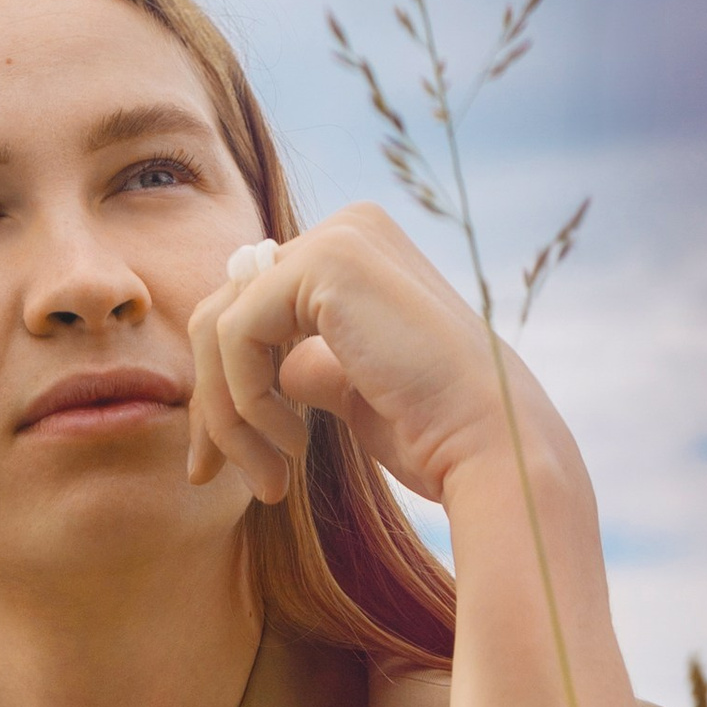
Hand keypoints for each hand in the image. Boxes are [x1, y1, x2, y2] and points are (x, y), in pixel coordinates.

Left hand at [187, 206, 636, 706]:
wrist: (493, 448)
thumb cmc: (437, 433)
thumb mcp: (356, 389)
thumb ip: (311, 363)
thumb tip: (274, 368)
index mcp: (360, 253)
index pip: (250, 310)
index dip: (223, 389)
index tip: (218, 467)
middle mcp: (349, 228)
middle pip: (224, 312)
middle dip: (213, 404)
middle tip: (214, 477)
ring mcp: (338, 236)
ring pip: (218, 326)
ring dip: (227, 416)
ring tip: (269, 477)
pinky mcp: (326, 261)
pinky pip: (234, 334)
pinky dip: (242, 402)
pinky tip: (290, 445)